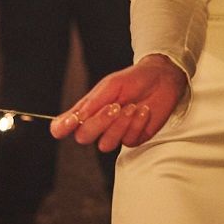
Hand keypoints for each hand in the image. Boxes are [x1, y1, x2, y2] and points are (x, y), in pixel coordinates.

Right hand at [51, 55, 185, 150]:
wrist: (162, 79)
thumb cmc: (133, 79)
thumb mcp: (111, 86)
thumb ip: (92, 103)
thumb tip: (73, 119)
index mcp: (88, 109)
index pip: (63, 125)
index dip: (61, 128)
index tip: (68, 124)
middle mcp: (99, 124)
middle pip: (83, 137)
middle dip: (99, 123)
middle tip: (115, 106)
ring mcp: (116, 133)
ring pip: (105, 145)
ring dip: (120, 125)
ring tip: (133, 107)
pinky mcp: (133, 138)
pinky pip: (128, 141)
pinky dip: (136, 124)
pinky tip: (144, 111)